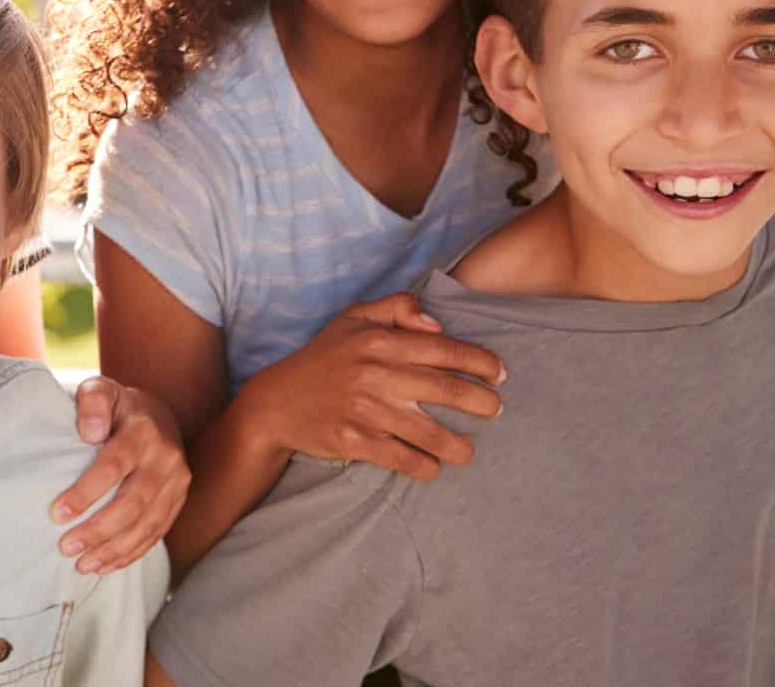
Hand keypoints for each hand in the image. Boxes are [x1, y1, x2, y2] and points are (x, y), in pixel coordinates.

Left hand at [49, 377, 189, 573]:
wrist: (158, 415)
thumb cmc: (117, 406)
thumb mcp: (100, 389)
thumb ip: (91, 402)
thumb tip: (89, 434)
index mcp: (144, 431)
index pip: (114, 465)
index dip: (86, 492)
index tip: (57, 513)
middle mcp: (166, 459)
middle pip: (132, 503)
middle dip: (98, 530)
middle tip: (66, 547)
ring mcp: (177, 483)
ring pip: (147, 524)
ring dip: (114, 549)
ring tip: (83, 564)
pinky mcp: (178, 501)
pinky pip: (156, 533)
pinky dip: (131, 553)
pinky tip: (106, 565)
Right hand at [243, 293, 504, 480]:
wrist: (275, 404)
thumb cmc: (321, 359)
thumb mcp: (352, 319)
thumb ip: (397, 308)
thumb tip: (436, 324)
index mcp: (378, 341)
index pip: (444, 349)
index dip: (480, 363)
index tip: (499, 374)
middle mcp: (375, 374)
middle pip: (447, 390)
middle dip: (482, 403)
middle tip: (495, 409)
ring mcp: (366, 411)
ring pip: (431, 433)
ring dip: (460, 446)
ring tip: (467, 450)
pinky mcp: (357, 442)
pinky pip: (405, 460)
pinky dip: (426, 467)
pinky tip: (433, 466)